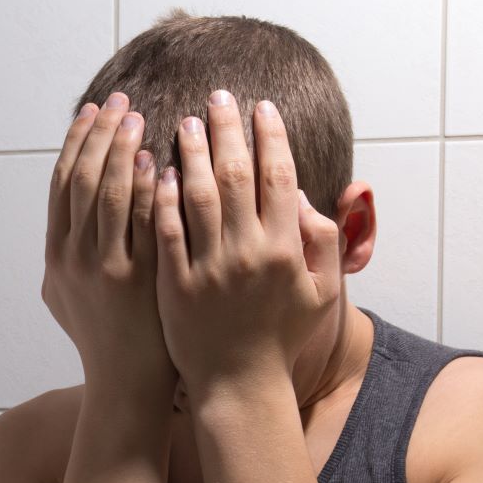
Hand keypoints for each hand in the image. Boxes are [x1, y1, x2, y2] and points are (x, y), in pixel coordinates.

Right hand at [42, 91, 178, 405]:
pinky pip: (142, 222)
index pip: (62, 183)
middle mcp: (74, 258)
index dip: (77, 141)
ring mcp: (106, 268)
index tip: (94, 109)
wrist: (126, 384)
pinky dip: (146, 188)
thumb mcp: (64, 296)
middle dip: (100, 134)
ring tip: (139, 118)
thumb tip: (68, 210)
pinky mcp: (139, 278)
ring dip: (122, 150)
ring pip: (110, 194)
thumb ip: (65, 254)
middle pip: (84, 179)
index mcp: (56, 256)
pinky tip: (158, 160)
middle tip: (120, 101)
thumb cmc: (101, 339)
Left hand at [152, 91, 341, 400]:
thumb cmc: (280, 338)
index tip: (261, 107)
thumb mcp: (322, 294)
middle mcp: (249, 253)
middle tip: (217, 96)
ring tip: (187, 122)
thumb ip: (323, 243)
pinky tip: (159, 170)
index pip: (279, 177)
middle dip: (227, 130)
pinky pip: (167, 231)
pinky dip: (163, 198)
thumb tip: (309, 195)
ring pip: (198, 196)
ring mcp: (210, 268)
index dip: (270, 137)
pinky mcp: (176, 284)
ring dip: (193, 153)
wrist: (239, 385)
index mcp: (286, 250)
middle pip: (236, 175)